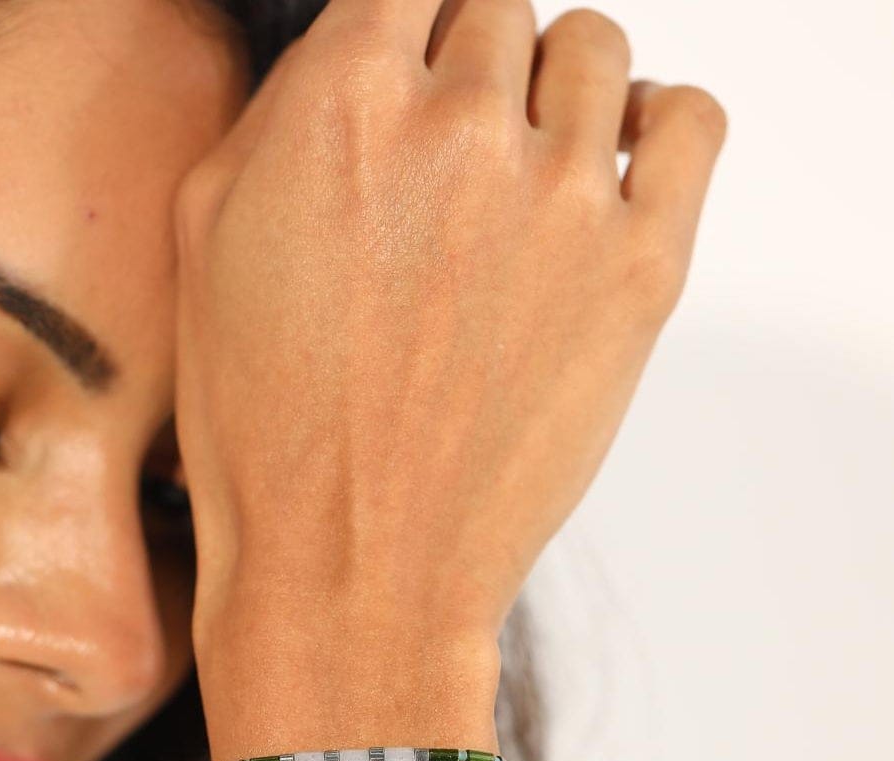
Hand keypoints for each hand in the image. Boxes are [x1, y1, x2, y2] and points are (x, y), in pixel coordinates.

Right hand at [173, 0, 726, 697]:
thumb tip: (350, 50)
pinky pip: (690, 120)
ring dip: (553, 94)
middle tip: (442, 168)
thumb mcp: (204, 245)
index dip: (400, 33)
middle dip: (465, 76)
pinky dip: (656, 124)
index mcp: (343, 102)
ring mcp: (564, 194)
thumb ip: (281, 114)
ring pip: (593, 51)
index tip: (402, 76)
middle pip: (498, 12)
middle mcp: (461, 126)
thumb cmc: (266, 433)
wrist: (350, 571)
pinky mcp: (642, 266)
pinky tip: (612, 168)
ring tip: (519, 177)